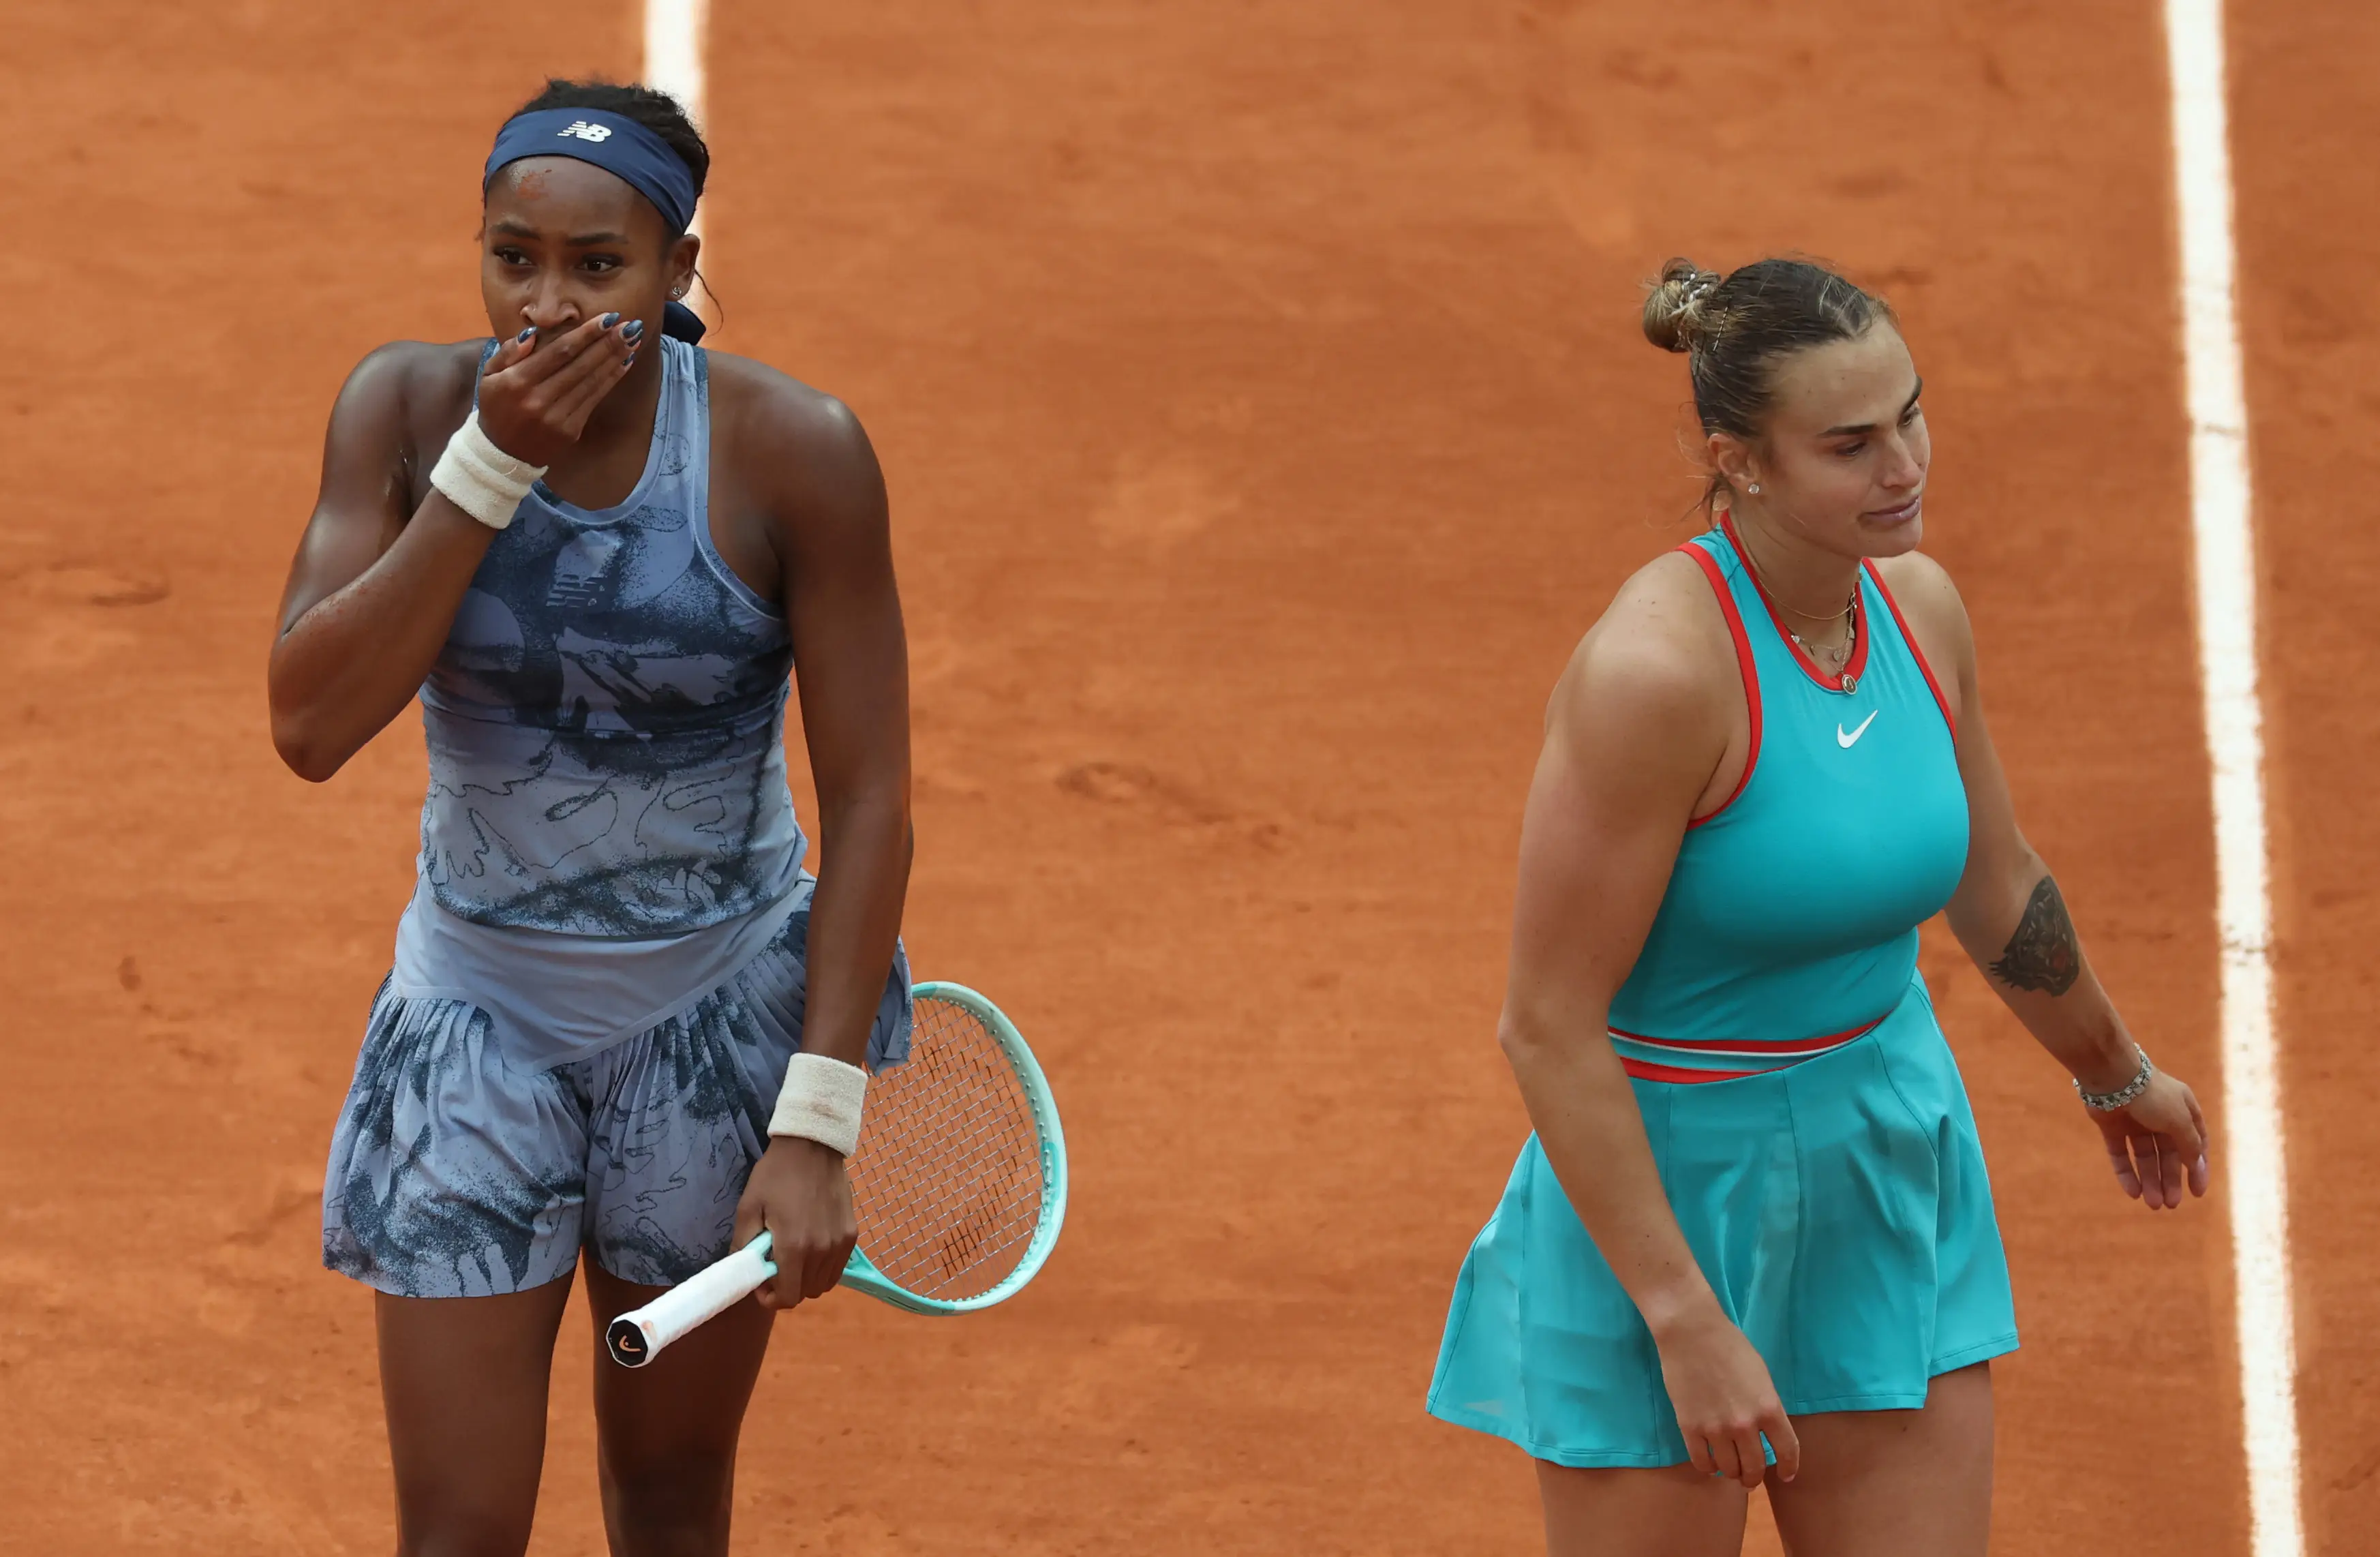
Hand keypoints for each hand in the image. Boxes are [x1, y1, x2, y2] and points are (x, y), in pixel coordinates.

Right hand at [474, 313, 640, 467]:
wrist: (502, 454)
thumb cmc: (496, 407)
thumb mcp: (489, 376)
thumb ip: (508, 352)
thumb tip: (532, 334)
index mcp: (518, 381)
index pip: (559, 352)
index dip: (586, 334)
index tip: (607, 318)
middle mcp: (539, 399)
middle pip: (580, 365)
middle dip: (607, 343)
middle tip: (630, 325)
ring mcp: (557, 417)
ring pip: (591, 382)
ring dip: (615, 359)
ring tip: (632, 340)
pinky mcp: (570, 431)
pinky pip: (594, 400)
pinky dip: (611, 380)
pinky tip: (624, 364)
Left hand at [731, 1135, 858, 1310]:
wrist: (812, 1146)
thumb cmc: (775, 1175)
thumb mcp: (748, 1207)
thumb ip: (743, 1245)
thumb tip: (742, 1271)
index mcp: (794, 1247)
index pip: (787, 1297)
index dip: (771, 1299)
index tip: (762, 1285)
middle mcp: (821, 1251)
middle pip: (806, 1294)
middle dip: (787, 1289)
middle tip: (775, 1269)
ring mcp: (840, 1244)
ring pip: (824, 1284)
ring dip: (806, 1280)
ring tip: (794, 1258)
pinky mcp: (851, 1234)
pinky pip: (837, 1267)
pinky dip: (823, 1268)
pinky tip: (812, 1249)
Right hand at [1649, 1300, 1799, 1486]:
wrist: (1691, 1332)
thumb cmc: (1730, 1346)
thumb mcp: (1762, 1376)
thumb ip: (1767, 1407)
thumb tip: (1766, 1431)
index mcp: (1769, 1408)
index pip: (1787, 1451)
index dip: (1789, 1468)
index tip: (1786, 1476)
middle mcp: (1745, 1424)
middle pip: (1755, 1467)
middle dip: (1754, 1477)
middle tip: (1750, 1477)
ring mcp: (1716, 1428)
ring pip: (1729, 1469)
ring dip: (1732, 1473)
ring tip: (1729, 1469)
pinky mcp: (1689, 1427)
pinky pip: (1702, 1462)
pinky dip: (1708, 1468)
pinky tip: (1710, 1463)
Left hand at [2088, 1068, 2210, 1209]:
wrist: (2111, 1075)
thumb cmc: (2152, 1095)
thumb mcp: (2180, 1121)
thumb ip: (2190, 1144)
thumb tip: (2197, 1165)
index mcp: (2183, 1110)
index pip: (2194, 1144)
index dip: (2196, 1168)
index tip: (2197, 1192)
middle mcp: (2160, 1116)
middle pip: (2168, 1155)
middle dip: (2170, 1180)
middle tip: (2170, 1205)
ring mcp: (2135, 1122)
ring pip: (2145, 1158)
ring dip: (2150, 1181)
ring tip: (2153, 1204)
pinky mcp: (2112, 1127)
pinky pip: (2121, 1154)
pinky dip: (2126, 1173)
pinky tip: (2133, 1193)